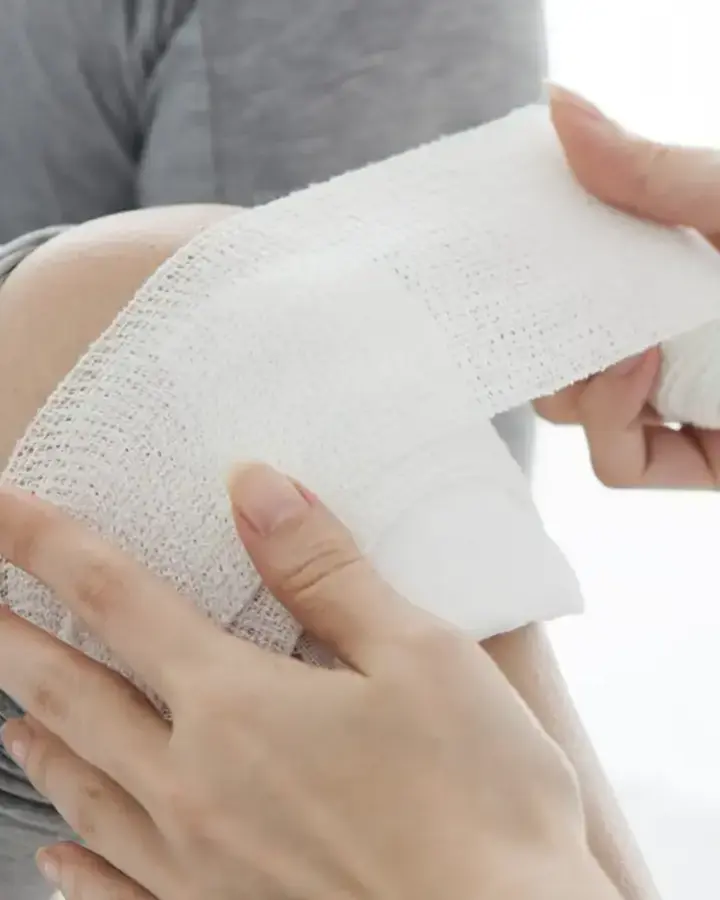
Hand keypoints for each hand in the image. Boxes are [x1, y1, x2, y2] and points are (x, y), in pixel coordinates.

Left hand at [0, 464, 608, 899]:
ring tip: (11, 708)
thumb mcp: (418, 656)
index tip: (3, 508)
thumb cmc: (479, 800)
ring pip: (83, 787)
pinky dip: (76, 865)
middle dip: (15, 638)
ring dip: (39, 734)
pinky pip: (116, 890)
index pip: (116, 599)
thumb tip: (257, 488)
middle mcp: (193, 784)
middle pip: (74, 692)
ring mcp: (197, 866)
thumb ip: (324, 571)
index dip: (48, 543)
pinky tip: (58, 857)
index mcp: (237, 705)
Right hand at [534, 86, 719, 487]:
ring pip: (577, 410)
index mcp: (673, 270)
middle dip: (542, 331)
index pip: (576, 274)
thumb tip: (556, 103)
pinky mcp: (700, 461)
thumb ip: (654, 171)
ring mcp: (680, 402)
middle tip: (546, 297)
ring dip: (573, 378)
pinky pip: (621, 466)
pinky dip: (612, 421)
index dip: (533, 264)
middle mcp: (668, 335)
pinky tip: (640, 371)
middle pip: (562, 347)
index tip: (508, 241)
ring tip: (618, 335)